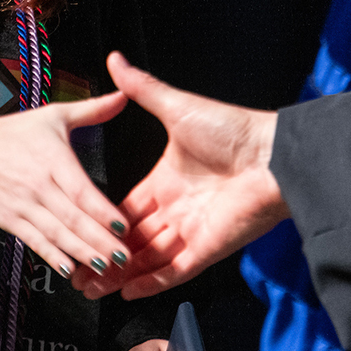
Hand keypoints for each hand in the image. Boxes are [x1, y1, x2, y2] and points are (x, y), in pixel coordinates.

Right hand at [0, 92, 132, 278]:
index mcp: (52, 159)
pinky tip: (69, 270)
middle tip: (124, 257)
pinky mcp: (10, 220)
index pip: (81, 190)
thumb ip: (92, 109)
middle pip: (73, 218)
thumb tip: (124, 95)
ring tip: (105, 268)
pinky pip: (35, 242)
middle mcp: (38, 185)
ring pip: (57, 234)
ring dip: (82, 253)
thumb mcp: (53, 115)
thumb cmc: (13, 132)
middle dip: (99, 240)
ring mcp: (23, 206)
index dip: (102, 210)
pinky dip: (52, 256)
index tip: (124, 226)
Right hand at [76, 52, 286, 299]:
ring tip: (90, 287)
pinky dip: (153, 282)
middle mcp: (178, 208)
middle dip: (105, 255)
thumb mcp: (178, 107)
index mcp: (167, 180)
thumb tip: (116, 60)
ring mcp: (193, 230)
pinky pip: (176, 270)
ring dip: (120, 274)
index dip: (103, 222)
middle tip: (77, 272)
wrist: (273, 153)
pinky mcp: (210, 248)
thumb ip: (143, 89)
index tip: (77, 231)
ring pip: (149, 259)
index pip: (128, 208)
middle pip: (133, 240)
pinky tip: (127, 291)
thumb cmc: (233, 129)